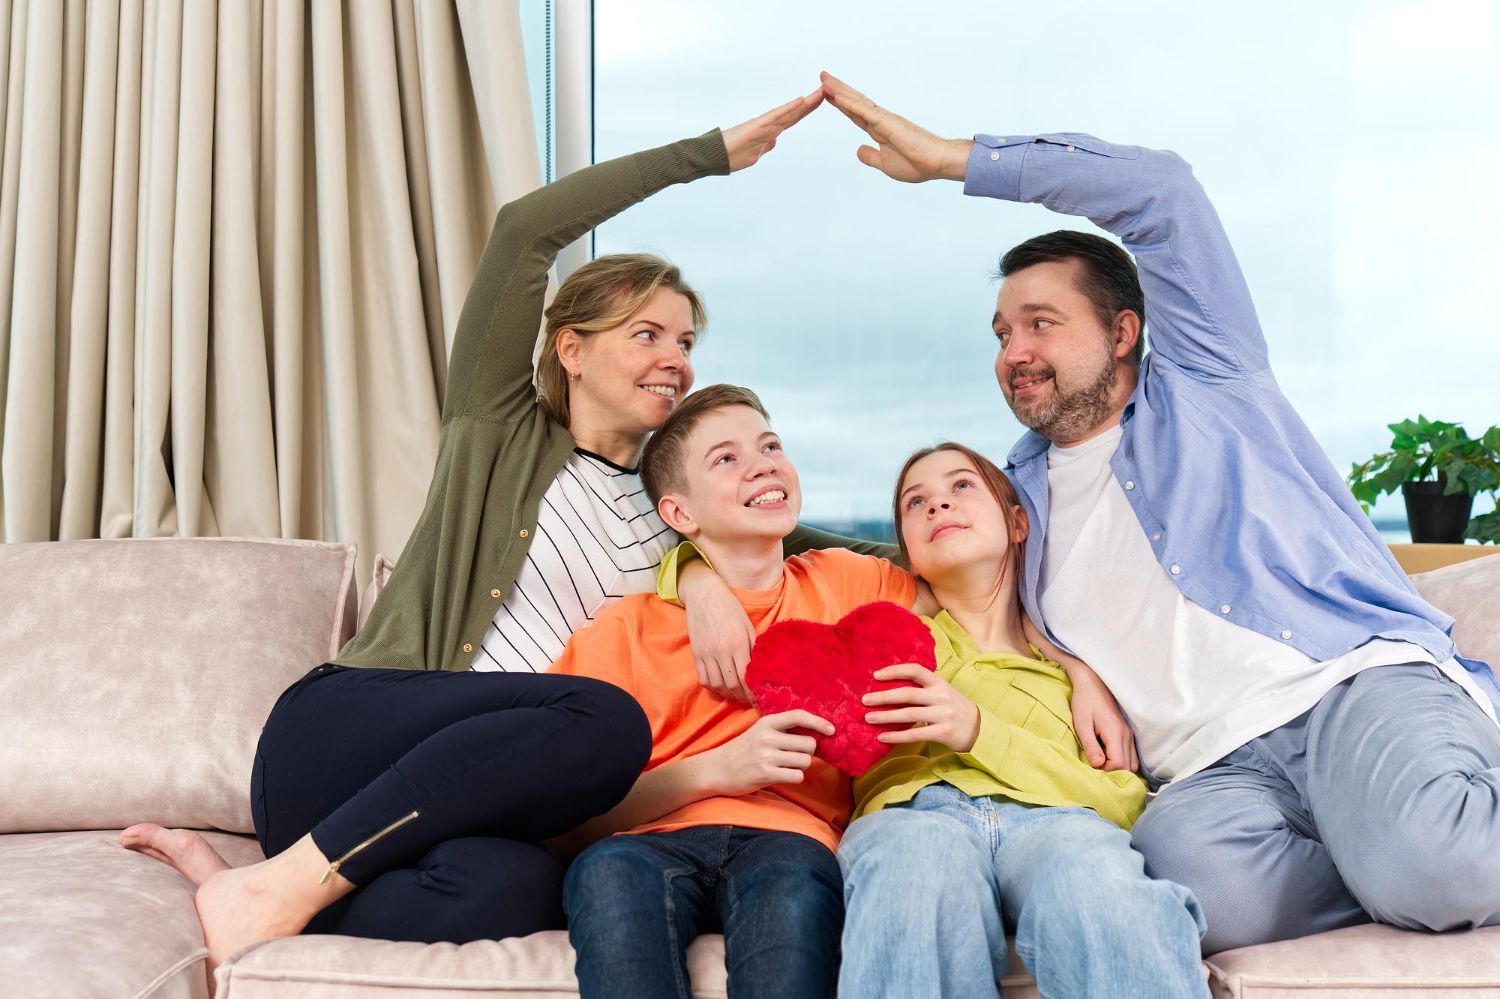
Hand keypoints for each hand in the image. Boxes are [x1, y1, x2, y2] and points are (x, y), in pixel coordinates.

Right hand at [681, 560, 755, 702]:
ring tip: (737, 695)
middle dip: (743, 697)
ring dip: (728, 694)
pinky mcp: (696, 654)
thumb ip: (753, 648)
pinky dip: (713, 687)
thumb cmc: (731, 608)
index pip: (746, 677)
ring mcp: (706, 654)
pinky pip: (703, 678)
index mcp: (738, 643)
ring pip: (717, 685)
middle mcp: (721, 651)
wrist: (705, 594)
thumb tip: (760, 670)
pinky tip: (722, 686)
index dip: (754, 693)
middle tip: (750, 700)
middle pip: (732, 685)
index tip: (760, 700)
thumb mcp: (748, 626)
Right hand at [703, 710, 834, 795]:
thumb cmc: (743, 750)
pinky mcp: (766, 774)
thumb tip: (816, 733)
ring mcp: (767, 756)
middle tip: (795, 755)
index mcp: (767, 722)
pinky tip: (781, 775)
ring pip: (805, 761)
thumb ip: (782, 730)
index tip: (832, 730)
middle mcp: (768, 737)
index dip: (819, 722)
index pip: (799, 716)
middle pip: (809, 744)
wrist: (717, 769)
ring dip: (800, 766)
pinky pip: (797, 776)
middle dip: (807, 752)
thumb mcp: (760, 732)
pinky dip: (794, 777)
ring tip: (785, 766)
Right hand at [721, 88, 824, 172]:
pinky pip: (776, 117)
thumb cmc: (727, 155)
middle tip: (827, 90)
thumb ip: (764, 146)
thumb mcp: (752, 155)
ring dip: (806, 104)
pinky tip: (800, 101)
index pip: (791, 120)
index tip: (820, 101)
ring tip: (821, 92)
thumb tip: (773, 142)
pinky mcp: (756, 128)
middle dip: (811, 104)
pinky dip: (789, 109)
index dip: (805, 111)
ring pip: (789, 113)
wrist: (710, 156)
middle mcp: (768, 127)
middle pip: (794, 114)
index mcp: (768, 133)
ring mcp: (763, 127)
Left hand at [819, 71, 971, 183]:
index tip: (828, 94)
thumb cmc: (917, 163)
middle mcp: (880, 120)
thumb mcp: (885, 164)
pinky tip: (838, 97)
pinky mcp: (888, 123)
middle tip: (823, 77)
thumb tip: (858, 151)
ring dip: (840, 91)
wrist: (937, 162)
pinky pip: (865, 112)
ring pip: (857, 102)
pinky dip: (851, 104)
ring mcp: (884, 119)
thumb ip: (870, 156)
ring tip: (825, 80)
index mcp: (879, 130)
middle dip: (837, 90)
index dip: (841, 103)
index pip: (855, 114)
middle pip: (854, 102)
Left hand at [862, 663, 979, 751]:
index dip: (895, 671)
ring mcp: (943, 714)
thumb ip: (924, 689)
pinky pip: (916, 734)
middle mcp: (941, 696)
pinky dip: (897, 736)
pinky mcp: (944, 732)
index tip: (876, 675)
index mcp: (939, 683)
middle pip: (908, 694)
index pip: (915, 670)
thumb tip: (891, 687)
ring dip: (886, 716)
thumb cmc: (955, 709)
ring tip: (868, 718)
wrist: (981, 730)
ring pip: (909, 714)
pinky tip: (882, 737)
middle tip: (865, 699)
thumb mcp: (944, 692)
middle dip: (884, 696)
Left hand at [1067, 661, 1138, 771]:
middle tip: (1096, 767)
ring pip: (1132, 762)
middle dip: (1112, 772)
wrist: (1092, 684)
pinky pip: (1132, 755)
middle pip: (1128, 766)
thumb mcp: (1082, 724)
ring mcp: (1129, 733)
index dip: (1106, 771)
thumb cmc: (1084, 703)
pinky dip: (1123, 761)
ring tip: (1102, 763)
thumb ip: (1090, 745)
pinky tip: (1108, 757)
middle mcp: (1126, 734)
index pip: (1118, 763)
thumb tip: (1098, 765)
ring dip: (1118, 767)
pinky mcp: (1128, 733)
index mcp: (1115, 732)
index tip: (1092, 766)